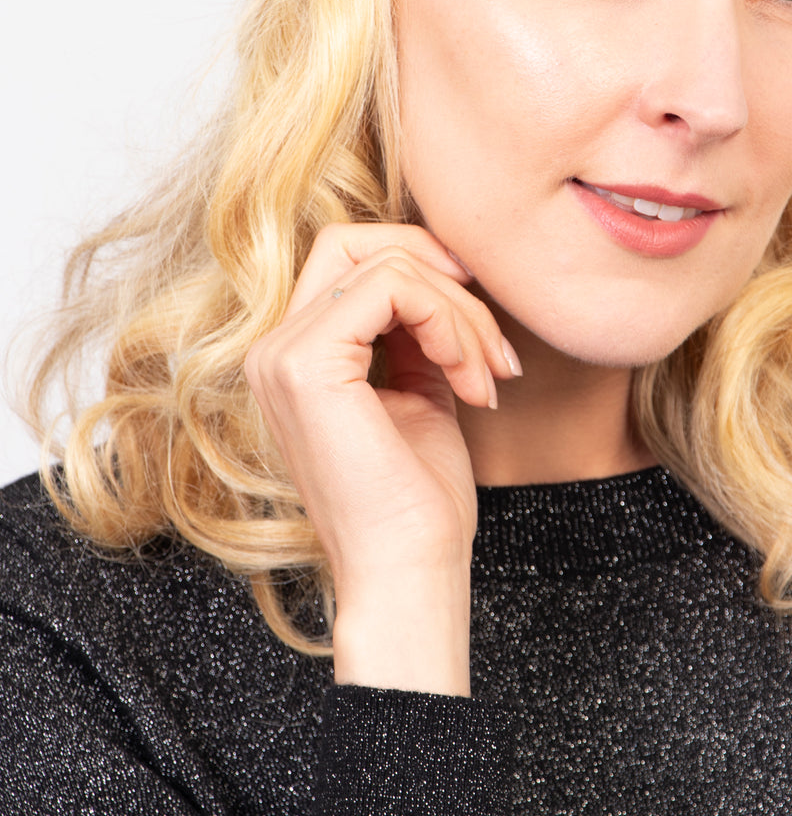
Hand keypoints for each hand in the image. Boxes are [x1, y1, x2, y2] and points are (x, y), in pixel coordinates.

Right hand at [243, 223, 520, 690]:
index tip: (483, 328)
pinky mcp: (306, 364)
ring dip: (461, 313)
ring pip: (385, 264)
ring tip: (489, 375)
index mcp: (294, 356)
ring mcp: (281, 355)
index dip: (427, 271)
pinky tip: (470, 379)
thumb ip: (415, 332)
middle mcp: (273, 350)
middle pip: (356, 241)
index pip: (350, 259)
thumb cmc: (418, 502)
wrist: (408, 574)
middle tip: (494, 342)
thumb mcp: (420, 392)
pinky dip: (449, 323)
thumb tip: (446, 270)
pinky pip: (391, 289)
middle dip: (443, 272)